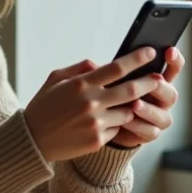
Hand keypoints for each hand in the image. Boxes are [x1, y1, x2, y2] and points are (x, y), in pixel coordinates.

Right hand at [23, 47, 162, 162]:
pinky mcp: (97, 140)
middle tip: (159, 78)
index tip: (150, 52)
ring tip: (130, 103)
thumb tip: (102, 64)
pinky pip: (118, 128)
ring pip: (128, 111)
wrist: (32, 140)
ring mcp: (95, 123)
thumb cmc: (44, 105)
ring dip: (132, 106)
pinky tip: (106, 122)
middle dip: (149, 82)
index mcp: (81, 84)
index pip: (116, 68)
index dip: (136, 59)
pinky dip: (116, 123)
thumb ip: (81, 69)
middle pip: (130, 90)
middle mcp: (91, 103)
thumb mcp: (55, 79)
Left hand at [110, 47, 185, 148]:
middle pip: (171, 93)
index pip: (174, 68)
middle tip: (153, 79)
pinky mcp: (150, 133)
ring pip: (163, 115)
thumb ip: (109, 72)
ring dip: (148, 109)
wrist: (107, 123)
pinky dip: (138, 125)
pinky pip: (150, 131)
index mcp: (158, 81)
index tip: (169, 50)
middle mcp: (163, 99)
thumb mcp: (111, 80)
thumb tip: (93, 62)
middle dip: (161, 87)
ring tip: (134, 104)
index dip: (175, 60)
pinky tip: (126, 120)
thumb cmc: (113, 95)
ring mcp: (159, 117)